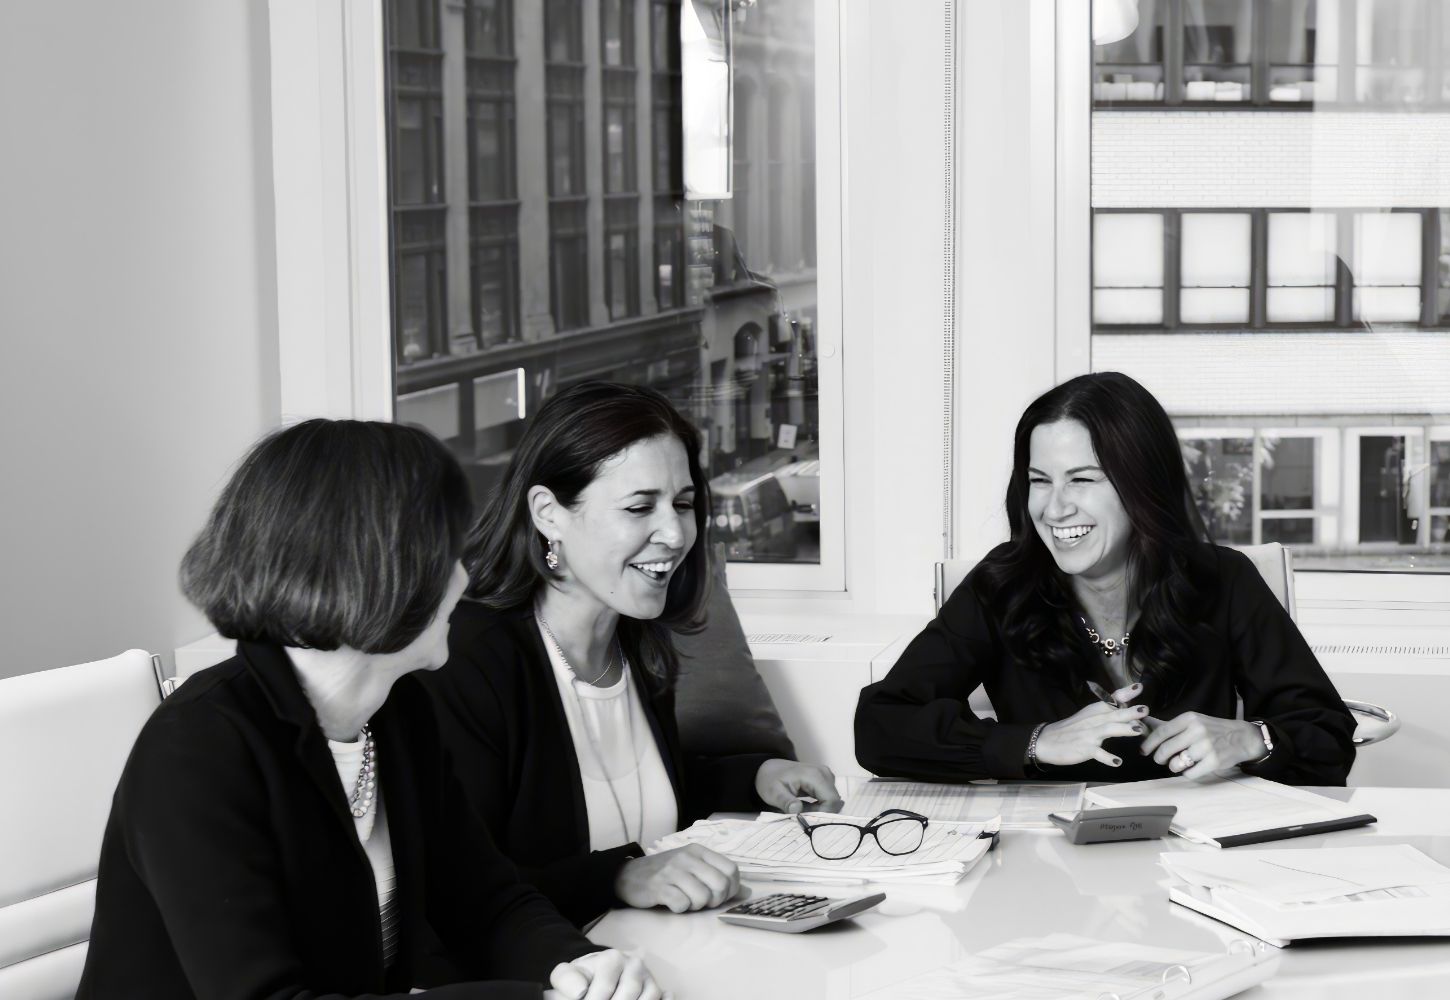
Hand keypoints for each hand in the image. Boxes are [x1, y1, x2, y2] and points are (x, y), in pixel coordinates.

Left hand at [546, 949, 666, 999]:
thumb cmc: (583, 978)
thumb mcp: (567, 975)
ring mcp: (649, 977)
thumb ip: (567, 981)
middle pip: (627, 995)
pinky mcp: (657, 989)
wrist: (600, 972)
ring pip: (648, 998)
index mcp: (612, 959)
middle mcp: (634, 964)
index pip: (604, 989)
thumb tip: (580, 994)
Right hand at [613, 844, 738, 912]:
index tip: (720, 895)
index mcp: (698, 851)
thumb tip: (746, 893)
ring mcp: (672, 871)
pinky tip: (672, 902)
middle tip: (701, 901)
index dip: (732, 888)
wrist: (628, 875)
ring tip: (685, 900)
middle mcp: (687, 857)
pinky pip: (682, 904)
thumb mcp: (692, 867)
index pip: (731, 869)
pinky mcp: (659, 887)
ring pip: (702, 897)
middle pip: (720, 885)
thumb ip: (717, 875)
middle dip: (714, 900)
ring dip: (696, 906)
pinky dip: (680, 908)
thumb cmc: (665, 873)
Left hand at [755, 758, 843, 813]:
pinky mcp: (825, 780)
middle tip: (802, 816)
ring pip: (832, 801)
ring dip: (820, 810)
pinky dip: (819, 806)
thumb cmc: (770, 780)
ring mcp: (826, 775)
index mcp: (814, 775)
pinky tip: (805, 807)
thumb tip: (797, 809)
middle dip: (821, 813)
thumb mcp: (773, 793)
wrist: (769, 770)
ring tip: (801, 810)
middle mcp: (824, 773)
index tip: (807, 820)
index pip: (831, 800)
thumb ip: (786, 802)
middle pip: (834, 801)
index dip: (823, 814)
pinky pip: (828, 797)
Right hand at [1034, 682, 1148, 767]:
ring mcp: (1089, 734)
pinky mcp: (1084, 749)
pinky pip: (1097, 753)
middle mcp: (1093, 720)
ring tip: (1138, 731)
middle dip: (1130, 711)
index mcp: (1095, 710)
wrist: (1047, 741)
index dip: (1125, 693)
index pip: (1112, 699)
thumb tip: (1129, 708)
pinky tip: (1117, 762)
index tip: (1139, 687)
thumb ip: (1107, 711)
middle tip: (1145, 709)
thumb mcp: (1088, 715)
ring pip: (1108, 730)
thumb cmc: (1072, 728)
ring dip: (1123, 729)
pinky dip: (1107, 757)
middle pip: (1114, 714)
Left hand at [1139, 711, 1265, 780]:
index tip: (1143, 751)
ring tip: (1179, 762)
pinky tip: (1191, 768)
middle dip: (1158, 757)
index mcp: (1189, 718)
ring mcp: (1206, 747)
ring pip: (1176, 763)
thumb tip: (1143, 723)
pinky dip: (1187, 773)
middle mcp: (1197, 731)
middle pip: (1166, 749)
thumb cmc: (1212, 729)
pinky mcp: (1214, 762)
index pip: (1162, 732)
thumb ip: (1169, 725)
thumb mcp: (1192, 721)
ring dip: (1173, 766)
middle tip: (1159, 759)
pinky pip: (1190, 773)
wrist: (1242, 737)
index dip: (1149, 743)